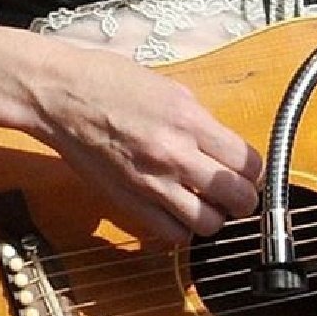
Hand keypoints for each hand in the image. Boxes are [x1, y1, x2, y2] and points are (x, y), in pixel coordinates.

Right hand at [32, 46, 262, 243]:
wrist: (60, 95)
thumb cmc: (108, 82)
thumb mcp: (169, 88)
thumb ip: (199, 119)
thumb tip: (221, 143)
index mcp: (189, 119)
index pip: (248, 162)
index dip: (256, 172)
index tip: (250, 172)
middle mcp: (175, 154)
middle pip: (238, 198)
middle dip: (243, 199)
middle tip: (236, 193)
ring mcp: (151, 182)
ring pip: (208, 224)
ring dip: (214, 217)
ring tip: (207, 205)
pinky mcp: (128, 201)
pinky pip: (171, 233)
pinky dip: (181, 229)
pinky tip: (177, 212)